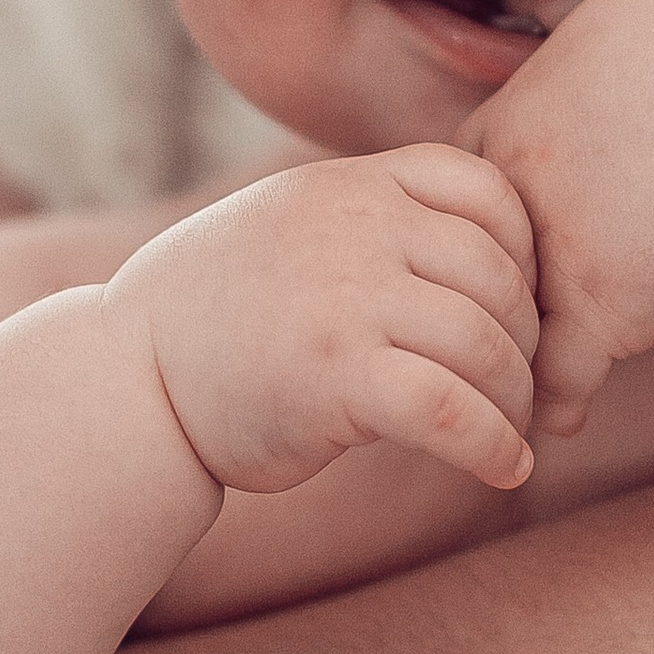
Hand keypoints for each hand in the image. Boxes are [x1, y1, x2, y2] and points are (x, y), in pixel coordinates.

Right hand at [117, 151, 540, 495]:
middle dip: (526, 340)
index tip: (517, 308)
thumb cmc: (224, 316)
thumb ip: (376, 220)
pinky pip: (453, 409)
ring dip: (516, 400)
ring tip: (511, 432)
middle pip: (497, 275)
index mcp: (350, 183)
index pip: (485, 189)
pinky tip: (503, 470)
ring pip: (485, 343)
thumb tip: (492, 255)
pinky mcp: (337, 375)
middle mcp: (354, 226)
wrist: (128, 382)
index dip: (524, 253)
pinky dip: (494, 445)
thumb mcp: (295, 226)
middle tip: (522, 387)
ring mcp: (346, 297)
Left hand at [467, 0, 653, 436]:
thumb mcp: (643, 0)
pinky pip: (553, 369)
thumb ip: (588, 13)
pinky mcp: (594, 300)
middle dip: (483, 279)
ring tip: (509, 381)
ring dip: (509, 347)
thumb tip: (565, 8)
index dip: (493, 206)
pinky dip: (554, 402)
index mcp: (532, 87)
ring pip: (505, 308)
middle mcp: (524, 155)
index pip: (475, 157)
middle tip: (483, 318)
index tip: (515, 237)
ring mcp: (553, 234)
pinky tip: (560, 424)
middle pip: (476, 239)